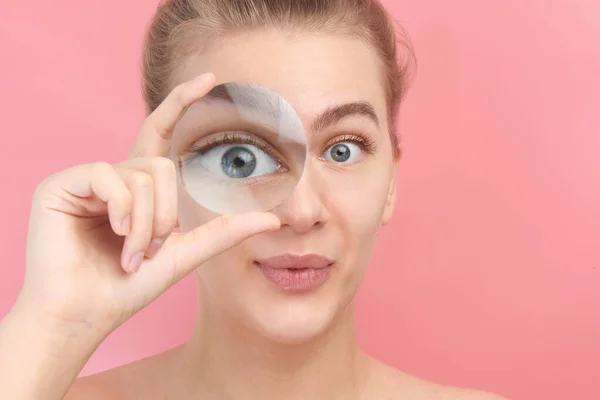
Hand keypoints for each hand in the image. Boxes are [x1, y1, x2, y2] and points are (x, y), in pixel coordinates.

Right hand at [15, 73, 280, 342]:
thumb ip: (224, 231)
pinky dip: (121, 208)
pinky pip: (108, 174)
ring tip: (132, 254)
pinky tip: (111, 232)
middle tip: (153, 248)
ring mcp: (88, 178)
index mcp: (139, 187)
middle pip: (160, 164)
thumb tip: (273, 219)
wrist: (85, 314)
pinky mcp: (62, 183)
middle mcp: (115, 176)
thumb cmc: (128, 286)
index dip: (182, 103)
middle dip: (166, 213)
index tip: (210, 78)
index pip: (161, 132)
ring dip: (145, 223)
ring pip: (141, 174)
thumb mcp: (184, 254)